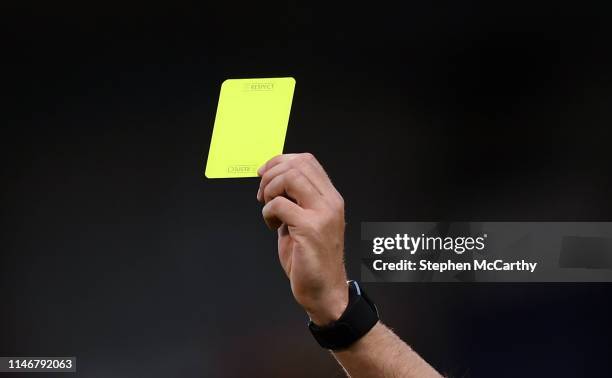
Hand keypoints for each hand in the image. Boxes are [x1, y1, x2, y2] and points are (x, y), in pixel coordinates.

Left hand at [257, 153, 347, 324]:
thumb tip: (272, 181)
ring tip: (268, 209)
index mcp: (330, 197)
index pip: (307, 161)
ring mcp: (322, 214)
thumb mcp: (304, 221)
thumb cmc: (311, 259)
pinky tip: (273, 226)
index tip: (264, 174)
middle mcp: (330, 202)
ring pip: (290, 178)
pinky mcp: (310, 229)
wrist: (324, 291)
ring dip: (270, 190)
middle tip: (263, 195)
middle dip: (271, 175)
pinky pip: (279, 205)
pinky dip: (268, 212)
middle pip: (297, 165)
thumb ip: (294, 200)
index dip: (280, 161)